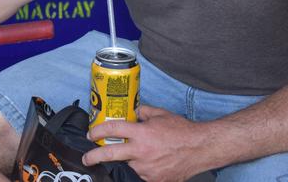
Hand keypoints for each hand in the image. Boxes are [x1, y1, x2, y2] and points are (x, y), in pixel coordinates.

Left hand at [83, 106, 210, 181]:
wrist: (200, 149)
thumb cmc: (181, 130)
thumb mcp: (160, 114)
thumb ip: (143, 112)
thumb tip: (133, 112)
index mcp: (141, 133)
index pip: (113, 130)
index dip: (98, 131)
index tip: (90, 134)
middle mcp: (141, 152)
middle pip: (110, 154)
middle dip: (94, 156)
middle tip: (87, 158)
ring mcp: (147, 168)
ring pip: (129, 164)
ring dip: (129, 160)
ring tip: (141, 154)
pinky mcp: (154, 180)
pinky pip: (142, 174)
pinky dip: (142, 168)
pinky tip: (151, 162)